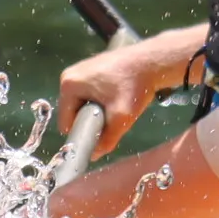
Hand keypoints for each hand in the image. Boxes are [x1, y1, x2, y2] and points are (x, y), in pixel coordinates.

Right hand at [54, 29, 203, 160]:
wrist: (152, 62)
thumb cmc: (136, 85)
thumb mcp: (122, 117)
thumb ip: (107, 139)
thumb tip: (94, 155)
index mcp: (69, 85)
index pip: (66, 122)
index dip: (82, 133)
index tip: (99, 135)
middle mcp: (69, 76)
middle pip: (73, 113)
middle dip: (90, 121)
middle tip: (111, 121)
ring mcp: (78, 71)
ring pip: (81, 105)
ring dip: (96, 113)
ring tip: (115, 110)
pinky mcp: (89, 70)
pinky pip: (87, 95)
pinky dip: (99, 102)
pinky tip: (115, 100)